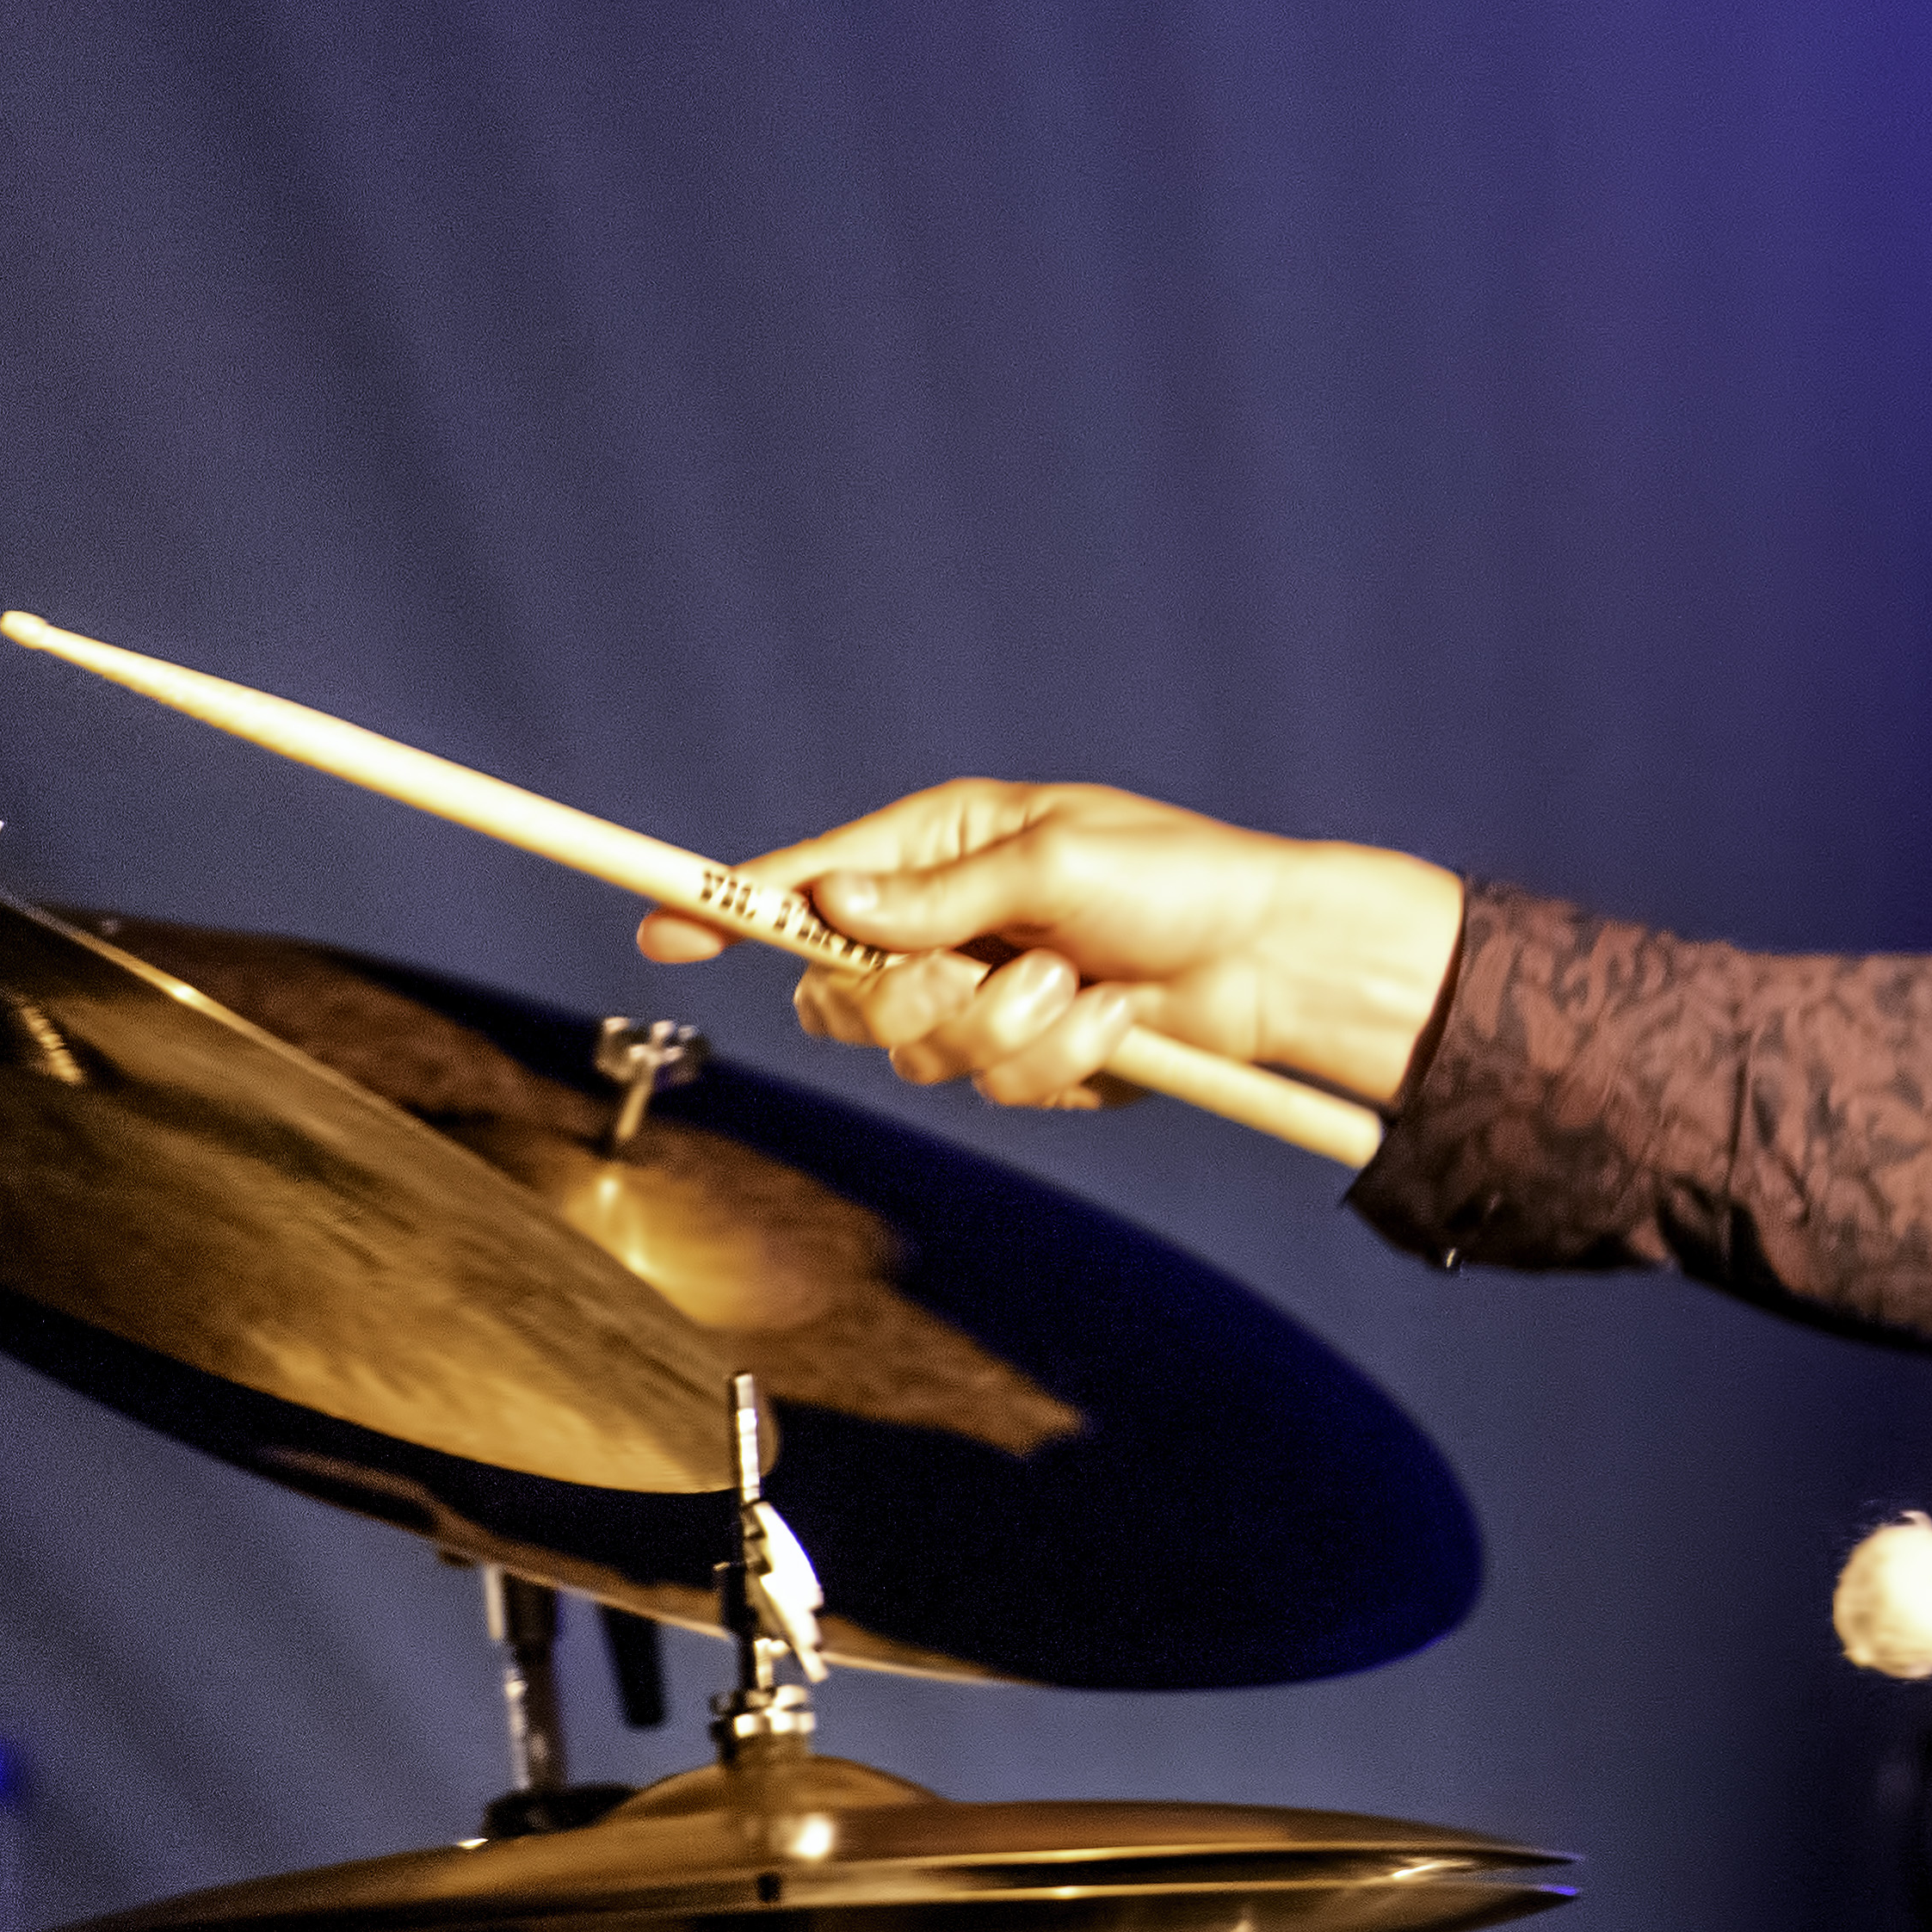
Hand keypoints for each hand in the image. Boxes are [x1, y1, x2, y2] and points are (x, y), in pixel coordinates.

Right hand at [635, 779, 1463, 1112]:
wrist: (1269, 964)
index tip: (662, 926)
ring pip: (915, 1052)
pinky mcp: (1024, 1060)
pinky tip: (1114, 1025)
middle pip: (837, 991)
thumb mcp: (1054, 864)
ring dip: (1008, 1027)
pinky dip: (1057, 1059)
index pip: (809, 879)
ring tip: (1083, 988)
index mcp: (942, 846)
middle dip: (907, 998)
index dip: (731, 906)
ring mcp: (981, 997)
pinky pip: (993, 1085)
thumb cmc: (1177, 880)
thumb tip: (829, 899)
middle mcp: (946, 924)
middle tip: (984, 974)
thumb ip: (938, 896)